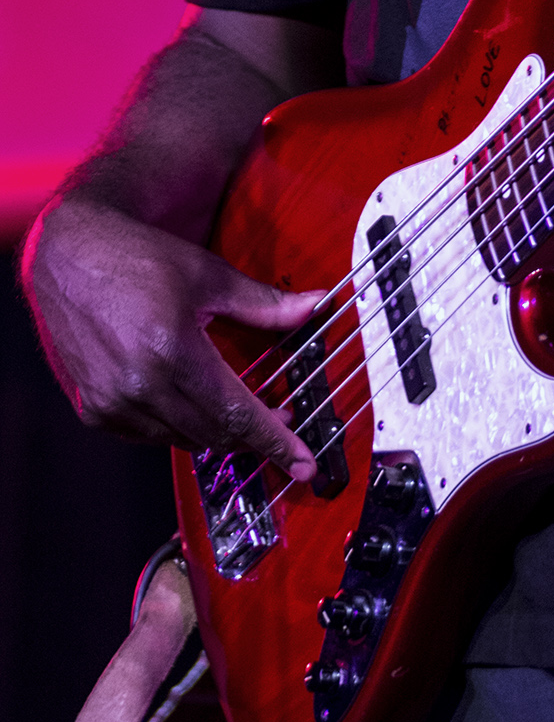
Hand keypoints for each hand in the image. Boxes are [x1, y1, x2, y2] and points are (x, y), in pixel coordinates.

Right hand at [24, 197, 323, 480]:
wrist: (69, 256)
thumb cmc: (138, 258)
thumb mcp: (209, 275)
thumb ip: (265, 304)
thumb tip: (315, 306)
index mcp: (171, 351)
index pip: (236, 414)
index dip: (275, 442)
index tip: (303, 465)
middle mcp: (139, 386)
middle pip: (214, 434)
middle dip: (254, 435)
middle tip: (280, 417)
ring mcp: (112, 403)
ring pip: (184, 440)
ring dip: (218, 432)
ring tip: (242, 408)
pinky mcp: (95, 410)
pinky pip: (151, 436)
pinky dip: (181, 427)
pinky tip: (194, 403)